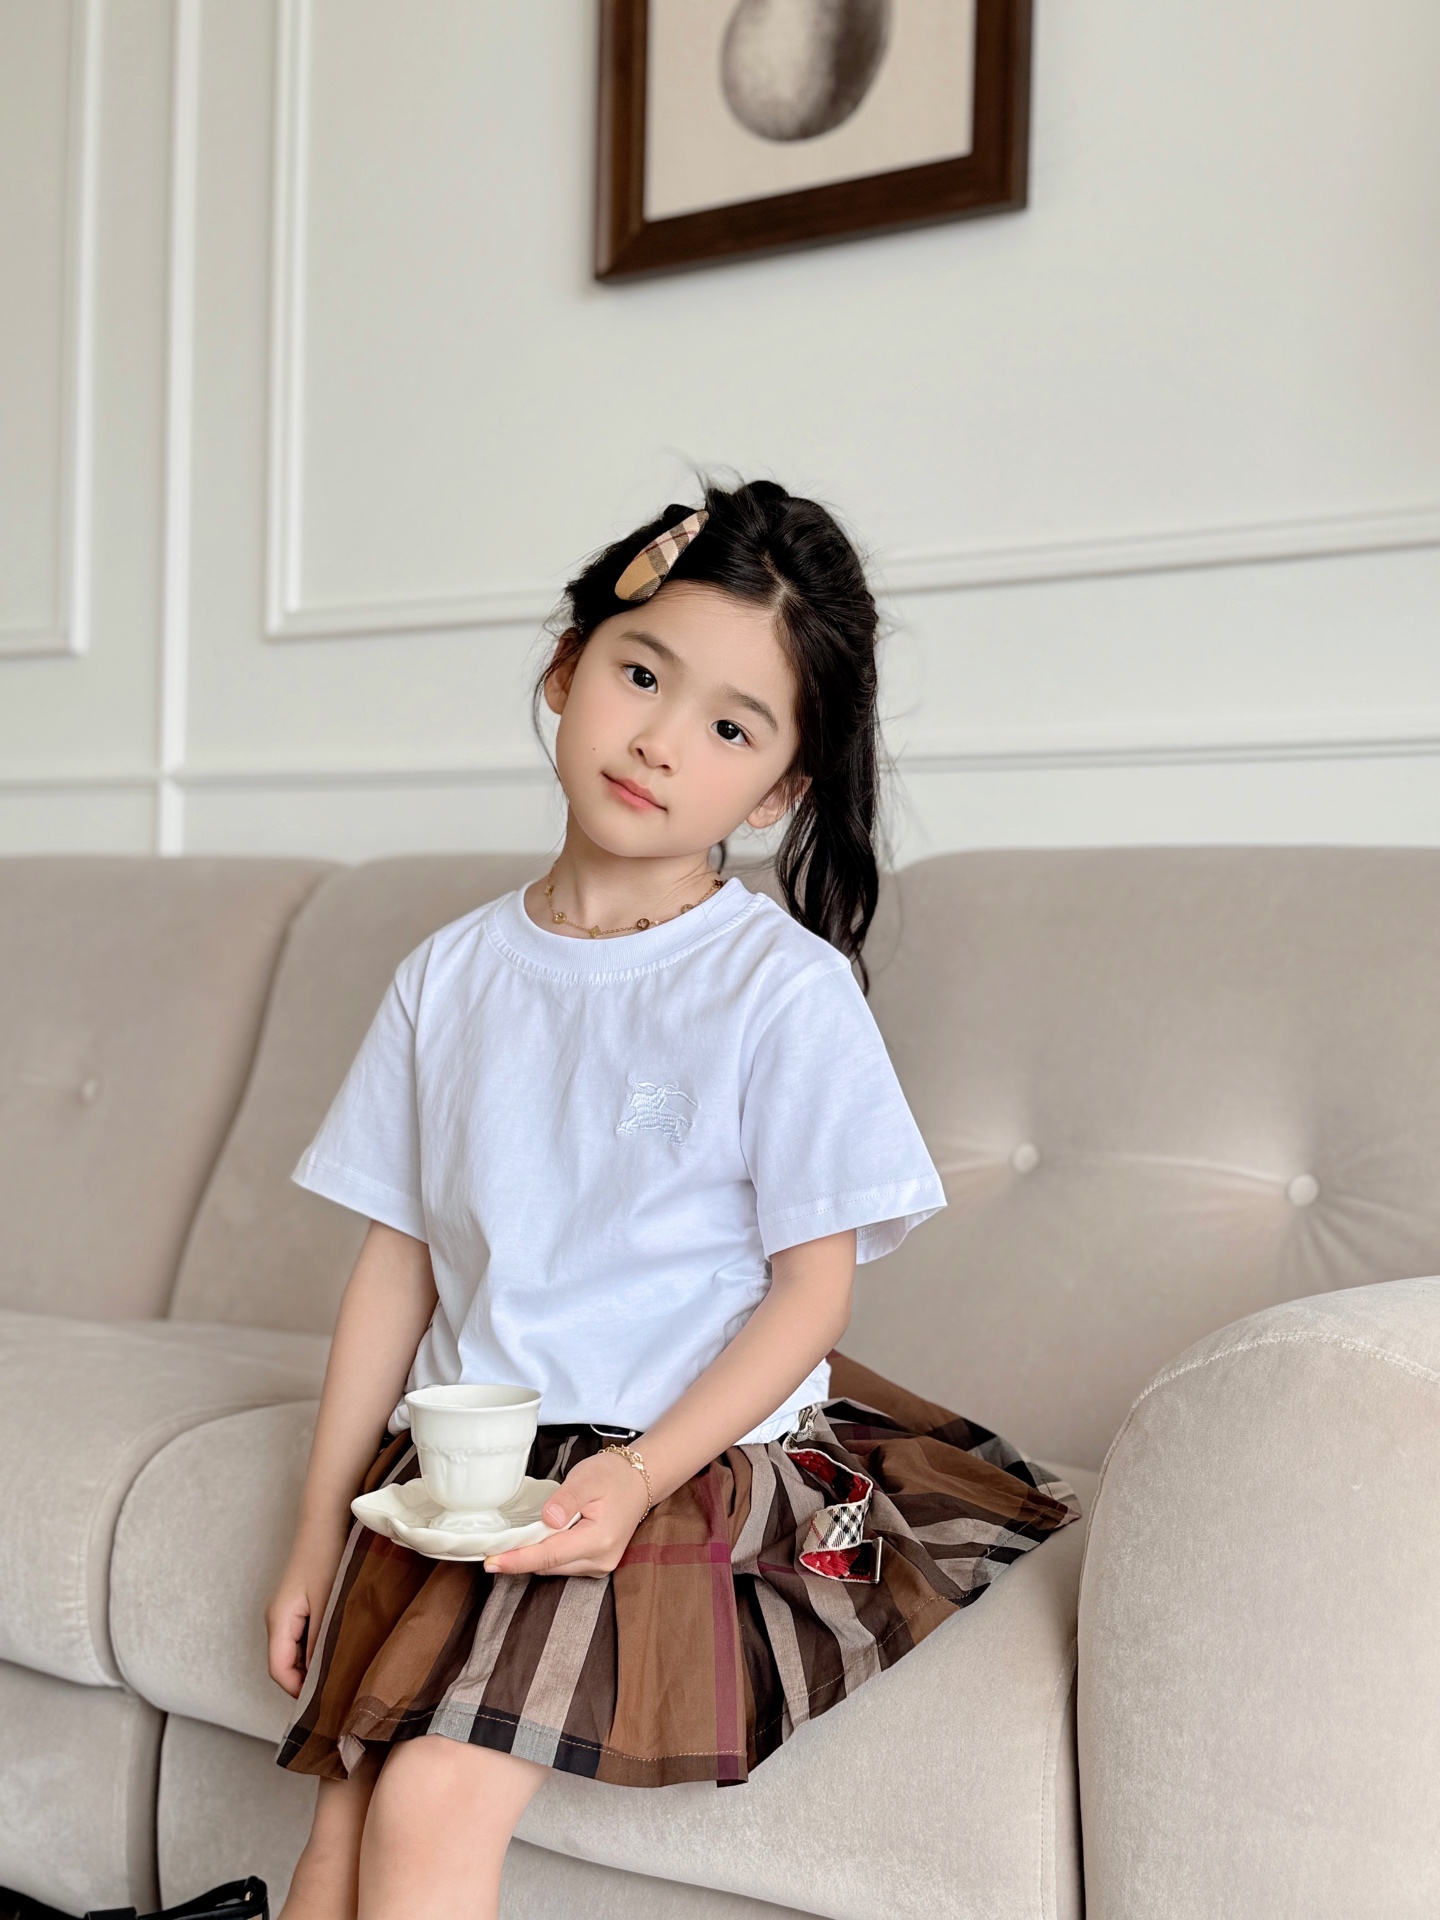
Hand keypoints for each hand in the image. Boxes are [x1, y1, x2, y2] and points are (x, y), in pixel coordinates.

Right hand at [266, 1527, 346, 1697]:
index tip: (326, 1700)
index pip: (279, 1671)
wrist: (326, 1519)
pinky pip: (303, 1638)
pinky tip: (341, 1646)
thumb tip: (322, 1677)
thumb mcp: (328, 1601)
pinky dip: (318, 1647)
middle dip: (308, 1681)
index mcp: (278, 1621)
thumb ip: (322, 1640)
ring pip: (296, 1652)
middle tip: (339, 1690)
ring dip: (315, 1663)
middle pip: (285, 1665)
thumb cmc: (327, 1555)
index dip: (299, 1690)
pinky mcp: (299, 1606)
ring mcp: (287, 1613)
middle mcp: (277, 1620)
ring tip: (344, 1670)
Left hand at [485, 1449, 649, 1578]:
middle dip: (520, 1558)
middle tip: (491, 1548)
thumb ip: (566, 1499)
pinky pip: (563, 1564)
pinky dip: (546, 1554)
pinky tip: (536, 1540)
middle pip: (549, 1565)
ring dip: (533, 1556)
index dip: (518, 1560)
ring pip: (554, 1568)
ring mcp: (600, 1566)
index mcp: (598, 1540)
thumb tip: (546, 1520)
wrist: (641, 1480)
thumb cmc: (613, 1476)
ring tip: (512, 1541)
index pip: (550, 1555)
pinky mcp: (596, 1564)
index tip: (490, 1562)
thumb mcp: (587, 1477)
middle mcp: (600, 1560)